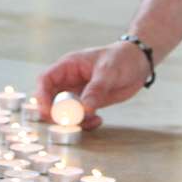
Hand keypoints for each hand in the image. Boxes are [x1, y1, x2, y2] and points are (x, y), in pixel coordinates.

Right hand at [35, 42, 150, 130]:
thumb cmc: (122, 58)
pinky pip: (80, 117)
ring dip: (74, 121)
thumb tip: (84, 109)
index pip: (45, 80)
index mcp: (69, 66)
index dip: (41, 96)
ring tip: (92, 121)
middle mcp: (70, 80)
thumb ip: (96, 89)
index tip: (48, 112)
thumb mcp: (109, 71)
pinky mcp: (88, 103)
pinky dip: (85, 123)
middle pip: (51, 100)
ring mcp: (78, 93)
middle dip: (56, 114)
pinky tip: (98, 121)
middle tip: (69, 123)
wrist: (139, 63)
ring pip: (65, 112)